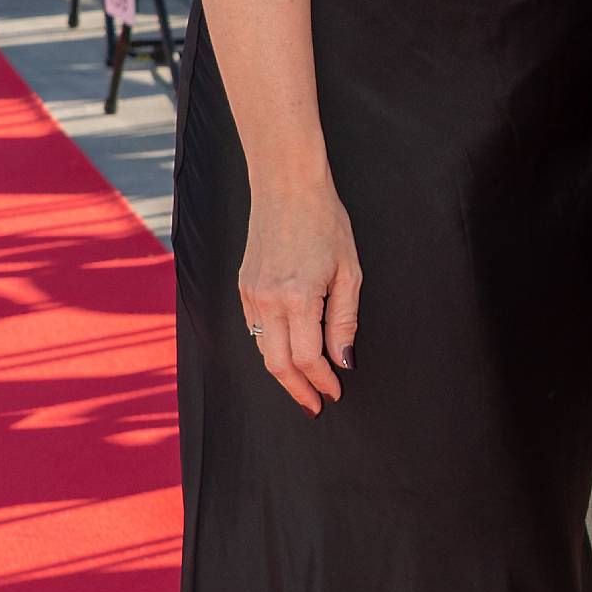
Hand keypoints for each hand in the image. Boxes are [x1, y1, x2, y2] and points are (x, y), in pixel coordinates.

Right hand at [239, 176, 360, 414]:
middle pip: (278, 365)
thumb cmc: (325, 223)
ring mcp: (250, 294)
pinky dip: (271, 347)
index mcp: (298, 297)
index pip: (308, 359)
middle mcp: (268, 300)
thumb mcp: (348, 272)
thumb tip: (343, 360)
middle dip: (298, 390)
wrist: (287, 186)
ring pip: (262, 350)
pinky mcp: (242, 286)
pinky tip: (287, 352)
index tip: (334, 394)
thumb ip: (344, 321)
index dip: (322, 382)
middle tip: (315, 405)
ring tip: (303, 385)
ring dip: (283, 373)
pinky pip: (254, 329)